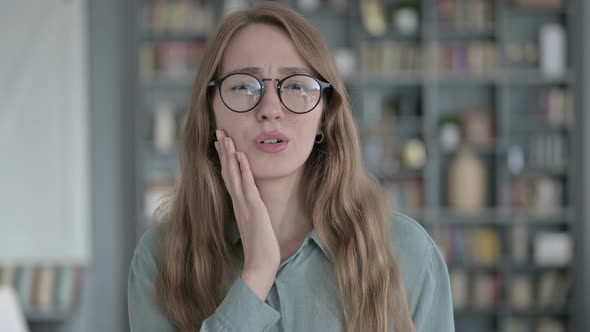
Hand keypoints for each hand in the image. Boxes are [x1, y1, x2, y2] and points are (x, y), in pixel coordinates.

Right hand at [214, 130, 279, 299]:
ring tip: (225, 137)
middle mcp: (238, 203)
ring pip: (234, 175)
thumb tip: (253, 205)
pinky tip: (240, 156)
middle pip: (227, 172)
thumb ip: (252, 213)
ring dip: (229, 155)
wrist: (260, 265)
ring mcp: (244, 205)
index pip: (229, 178)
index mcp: (238, 205)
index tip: (221, 144)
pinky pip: (247, 185)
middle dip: (223, 151)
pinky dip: (243, 170)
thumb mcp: (255, 224)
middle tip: (218, 132)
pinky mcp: (254, 209)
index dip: (225, 159)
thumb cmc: (260, 248)